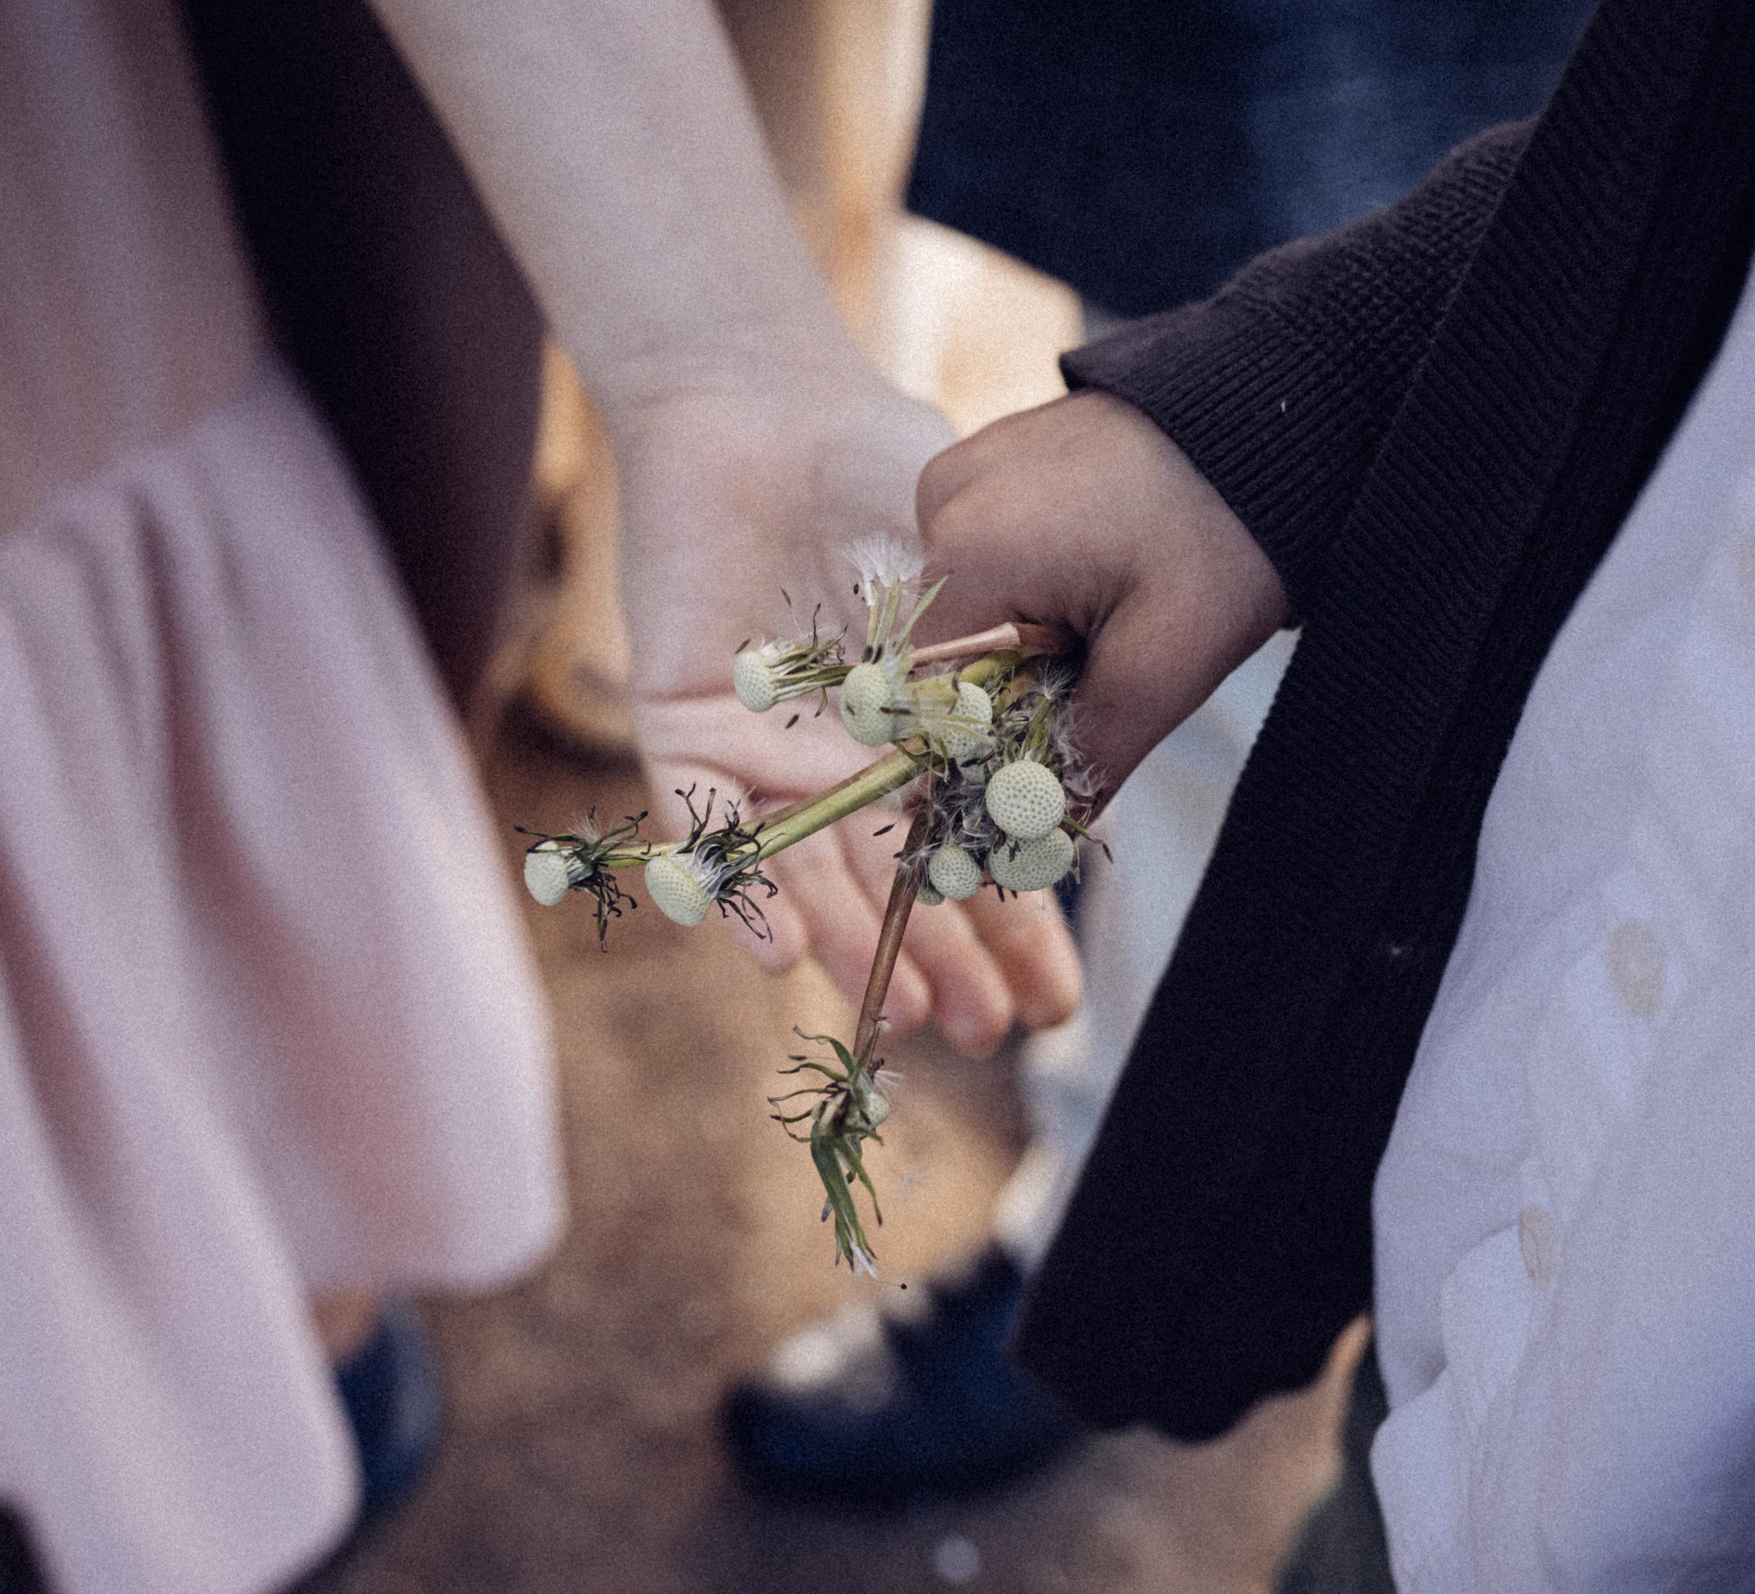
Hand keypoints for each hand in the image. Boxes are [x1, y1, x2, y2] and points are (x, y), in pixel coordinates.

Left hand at [610, 367, 1080, 1052]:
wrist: (770, 401)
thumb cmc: (886, 473)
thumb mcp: (982, 579)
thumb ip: (1014, 677)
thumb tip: (1072, 796)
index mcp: (924, 746)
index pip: (970, 859)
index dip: (1013, 934)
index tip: (1054, 1002)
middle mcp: (844, 772)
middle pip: (893, 889)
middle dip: (940, 964)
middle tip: (982, 1032)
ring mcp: (763, 759)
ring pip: (807, 878)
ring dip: (852, 948)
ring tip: (901, 1013)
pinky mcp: (682, 730)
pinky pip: (705, 829)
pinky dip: (741, 889)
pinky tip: (782, 954)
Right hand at [917, 389, 1289, 802]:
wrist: (1277, 424)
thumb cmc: (1225, 534)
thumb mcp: (1165, 666)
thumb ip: (1083, 756)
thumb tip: (1023, 834)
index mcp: (968, 550)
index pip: (926, 695)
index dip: (969, 756)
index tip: (1019, 797)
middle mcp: (942, 503)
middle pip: (944, 653)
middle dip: (1010, 697)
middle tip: (1102, 694)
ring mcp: (964, 475)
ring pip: (969, 613)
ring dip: (1027, 648)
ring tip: (1113, 627)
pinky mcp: (992, 465)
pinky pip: (990, 563)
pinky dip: (1035, 597)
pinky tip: (1100, 586)